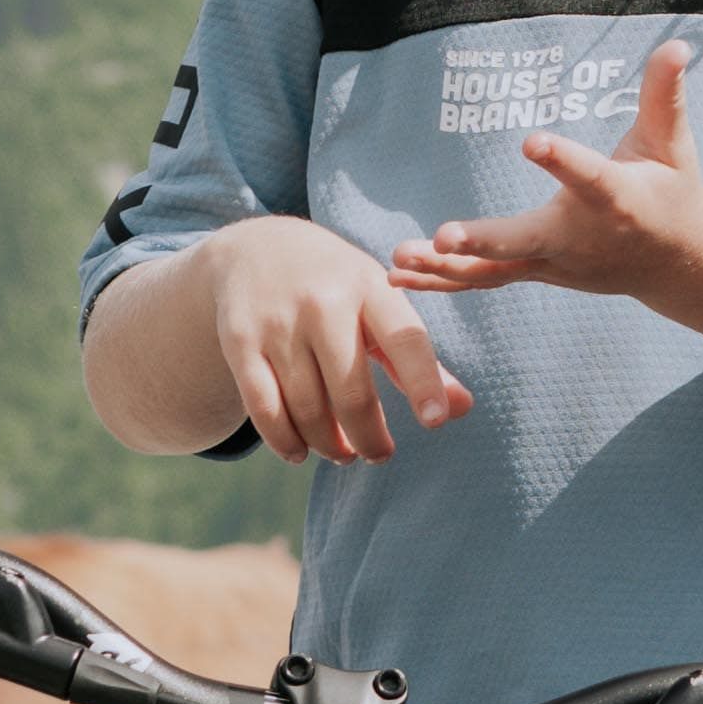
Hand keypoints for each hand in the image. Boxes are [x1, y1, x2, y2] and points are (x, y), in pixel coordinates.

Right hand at [191, 215, 467, 462]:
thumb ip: (418, 359)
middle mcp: (323, 302)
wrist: (255, 249)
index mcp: (369, 288)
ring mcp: (278, 322)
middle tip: (378, 454)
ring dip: (328, 444)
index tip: (437, 422)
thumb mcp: (378, 304)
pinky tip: (299, 452)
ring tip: (342, 453)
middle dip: (369, 437)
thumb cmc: (336, 286)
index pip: (404, 339)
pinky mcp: (239, 341)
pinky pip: (264, 408)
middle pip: (352, 392)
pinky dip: (284, 440)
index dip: (423, 382)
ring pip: (308, 408)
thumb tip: (463, 409)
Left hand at [393, 39, 702, 311]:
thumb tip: (677, 43)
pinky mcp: (536, 271)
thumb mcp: (673, 142)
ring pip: (495, 269)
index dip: (561, 159)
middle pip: (524, 241)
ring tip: (398, 259)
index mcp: (615, 198)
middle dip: (482, 241)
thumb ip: (665, 93)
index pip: (586, 177)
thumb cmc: (673, 190)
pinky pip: (485, 280)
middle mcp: (579, 238)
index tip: (531, 140)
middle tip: (441, 237)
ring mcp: (554, 263)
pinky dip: (442, 282)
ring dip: (445, 267)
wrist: (677, 263)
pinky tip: (398, 278)